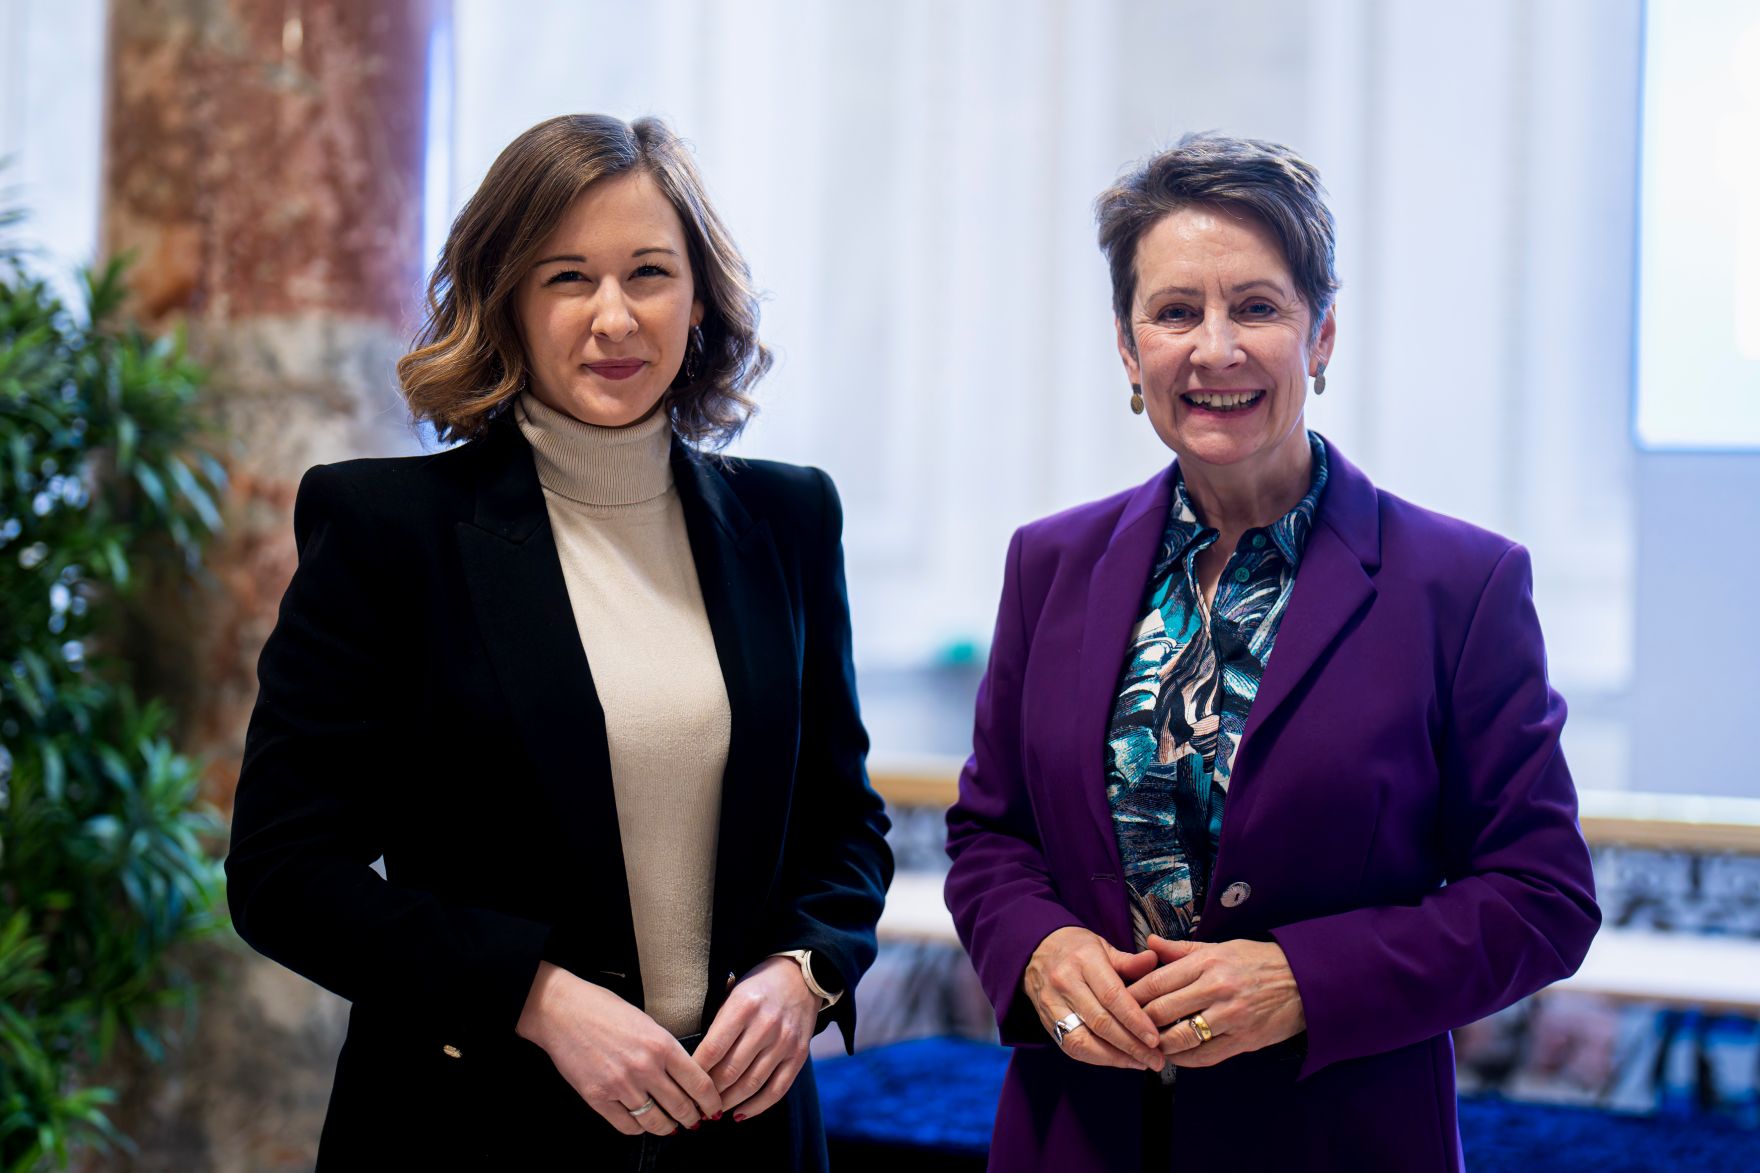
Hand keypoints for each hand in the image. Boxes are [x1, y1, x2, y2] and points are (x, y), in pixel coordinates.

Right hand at [516, 961, 720, 1135]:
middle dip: (692, 1119)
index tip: (714, 1108)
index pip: (699, 1083)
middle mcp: (646, 1068)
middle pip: (681, 1107)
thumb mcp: (647, 1022)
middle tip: (695, 1121)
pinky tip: (641, 1123)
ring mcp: (621, 1086)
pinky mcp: (598, 1098)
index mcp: (662, 1045)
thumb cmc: (604, 1009)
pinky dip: (638, 1128)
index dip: (711, 1101)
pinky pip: (627, 1126)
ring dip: (667, 1128)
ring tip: (670, 1126)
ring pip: (656, 1122)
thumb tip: (684, 1075)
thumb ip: (666, 1049)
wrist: (562, 1011)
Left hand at [692, 956, 820, 1121]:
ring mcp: (784, 1042)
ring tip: (714, 1110)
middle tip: (695, 1102)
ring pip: (751, 1084)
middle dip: (709, 1092)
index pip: (712, 1050)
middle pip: (730, 1071)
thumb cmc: (758, 986)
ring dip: (729, 1102)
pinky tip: (740, 1114)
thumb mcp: (732, 993)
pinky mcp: (799, 1055)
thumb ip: (716, 1024)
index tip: (684, 1083)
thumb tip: (693, 1062)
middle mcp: (765, 1025)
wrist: (801, 977)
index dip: (696, 1072)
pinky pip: (777, 1090)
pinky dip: (756, 1107)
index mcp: (743, 1006)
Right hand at [1022, 926, 1164, 1070]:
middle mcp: (1065, 982)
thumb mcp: (1103, 947)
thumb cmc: (1078, 949)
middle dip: (1131, 1045)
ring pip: (1083, 1040)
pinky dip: (1097, 1057)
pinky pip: (1072, 1046)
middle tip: (1156, 1059)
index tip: (1155, 1039)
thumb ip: (1129, 961)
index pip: (1112, 995)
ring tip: (1140, 1063)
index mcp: (1084, 960)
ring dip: (1115, 1057)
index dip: (1135, 1020)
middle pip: (1100, 1022)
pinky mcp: (1046, 1021)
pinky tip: (1118, 1059)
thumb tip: (1153, 961)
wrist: (1037, 950)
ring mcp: (1052, 1004)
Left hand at [1126, 935, 1305, 1067]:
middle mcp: (1216, 989)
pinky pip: (1204, 1056)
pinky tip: (1173, 1056)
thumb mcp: (1220, 947)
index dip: (1131, 996)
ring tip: (1147, 1044)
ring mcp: (1229, 1017)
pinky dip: (1184, 1059)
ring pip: (1180, 1038)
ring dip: (1158, 1045)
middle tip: (1125, 1027)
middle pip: (1161, 1012)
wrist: (1303, 981)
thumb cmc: (1257, 961)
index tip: (1117, 1002)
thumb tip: (1147, 942)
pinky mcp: (1242, 1040)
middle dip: (1139, 1022)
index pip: (1155, 982)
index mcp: (1207, 963)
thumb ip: (1181, 949)